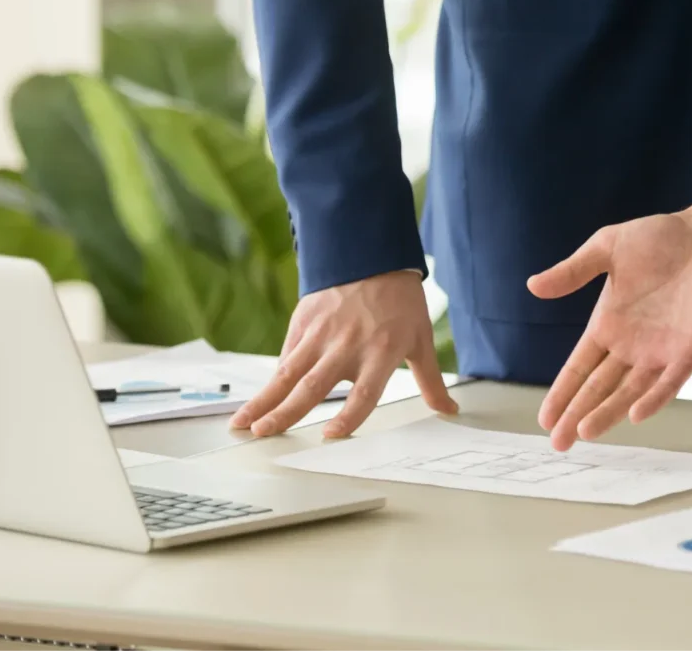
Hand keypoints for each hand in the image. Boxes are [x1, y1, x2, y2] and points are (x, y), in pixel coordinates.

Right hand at [229, 270, 457, 438]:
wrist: (373, 255)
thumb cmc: (400, 302)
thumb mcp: (421, 340)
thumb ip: (431, 380)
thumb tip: (448, 410)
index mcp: (380, 353)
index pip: (363, 393)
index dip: (347, 416)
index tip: (330, 435)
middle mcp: (347, 345)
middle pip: (313, 385)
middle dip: (285, 412)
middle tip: (263, 433)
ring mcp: (321, 333)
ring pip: (288, 372)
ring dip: (264, 400)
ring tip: (243, 423)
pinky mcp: (303, 322)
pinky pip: (287, 355)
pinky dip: (273, 378)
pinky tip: (258, 399)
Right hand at [527, 202, 691, 450]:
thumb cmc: (659, 238)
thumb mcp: (607, 249)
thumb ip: (573, 272)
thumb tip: (532, 286)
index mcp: (608, 325)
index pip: (579, 368)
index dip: (562, 393)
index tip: (543, 419)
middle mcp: (631, 345)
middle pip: (599, 388)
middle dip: (577, 415)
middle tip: (557, 443)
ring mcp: (660, 351)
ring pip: (629, 392)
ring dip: (608, 412)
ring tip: (584, 432)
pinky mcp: (690, 351)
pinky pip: (670, 382)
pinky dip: (653, 399)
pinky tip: (634, 414)